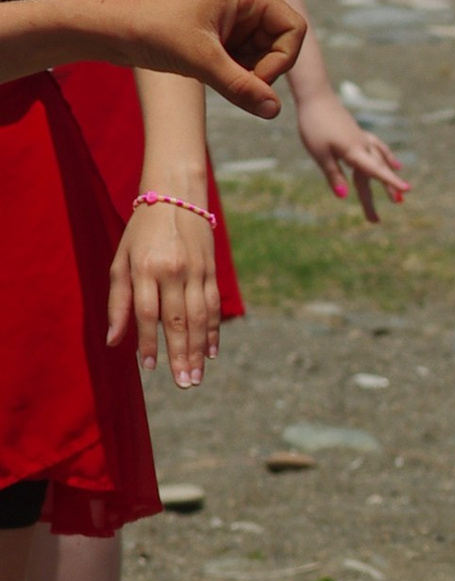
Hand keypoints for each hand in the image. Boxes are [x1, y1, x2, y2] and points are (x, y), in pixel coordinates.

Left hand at [109, 196, 221, 387]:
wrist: (176, 196)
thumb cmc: (141, 232)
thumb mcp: (121, 261)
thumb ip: (118, 301)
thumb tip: (114, 341)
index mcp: (146, 268)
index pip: (147, 314)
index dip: (148, 343)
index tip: (148, 368)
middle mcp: (173, 271)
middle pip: (177, 321)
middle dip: (179, 355)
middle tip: (183, 384)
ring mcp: (196, 271)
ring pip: (199, 318)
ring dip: (197, 350)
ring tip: (196, 376)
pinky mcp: (211, 270)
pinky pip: (213, 306)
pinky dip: (213, 332)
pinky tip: (211, 353)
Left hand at [111, 0, 304, 112]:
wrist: (108, 28)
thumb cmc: (151, 29)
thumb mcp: (200, 60)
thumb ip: (241, 86)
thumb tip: (274, 111)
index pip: (294, 30)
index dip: (281, 61)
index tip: (250, 79)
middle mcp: (246, 0)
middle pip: (281, 46)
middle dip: (260, 70)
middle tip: (230, 81)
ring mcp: (234, 18)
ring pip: (264, 57)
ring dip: (245, 74)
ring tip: (211, 72)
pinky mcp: (220, 34)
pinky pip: (245, 61)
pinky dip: (233, 74)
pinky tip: (205, 72)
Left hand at [295, 87, 408, 222]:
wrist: (315, 97)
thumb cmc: (314, 126)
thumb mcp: (320, 154)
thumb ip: (333, 175)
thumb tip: (344, 196)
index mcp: (353, 152)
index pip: (374, 171)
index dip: (391, 182)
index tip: (407, 191)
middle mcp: (362, 146)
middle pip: (376, 173)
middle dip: (380, 195)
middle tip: (377, 221)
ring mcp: (362, 139)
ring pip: (381, 162)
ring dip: (389, 180)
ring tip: (397, 198)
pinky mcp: (359, 134)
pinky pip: (379, 148)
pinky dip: (388, 158)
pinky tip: (395, 163)